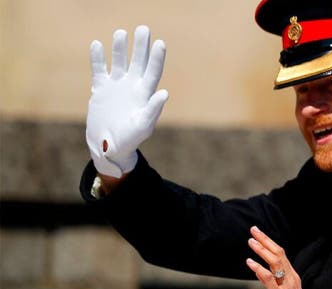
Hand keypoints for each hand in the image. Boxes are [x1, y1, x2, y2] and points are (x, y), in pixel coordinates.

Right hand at [86, 25, 167, 177]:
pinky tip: (97, 45)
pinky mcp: (100, 90)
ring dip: (120, 48)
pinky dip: (98, 58)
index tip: (160, 43)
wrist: (109, 147)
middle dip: (140, 46)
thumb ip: (153, 110)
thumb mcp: (142, 126)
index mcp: (144, 95)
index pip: (152, 72)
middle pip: (138, 62)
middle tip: (143, 29)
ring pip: (119, 62)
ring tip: (121, 32)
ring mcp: (116, 87)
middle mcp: (132, 87)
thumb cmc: (129, 140)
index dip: (156, 58)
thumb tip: (164, 93)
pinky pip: (99, 70)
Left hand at [246, 226, 307, 288]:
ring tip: (251, 242)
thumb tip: (260, 271)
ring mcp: (285, 286)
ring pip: (275, 262)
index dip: (270, 242)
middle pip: (279, 254)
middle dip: (265, 240)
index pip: (282, 254)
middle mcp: (291, 278)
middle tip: (253, 230)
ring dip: (261, 250)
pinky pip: (268, 278)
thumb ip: (272, 281)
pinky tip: (249, 262)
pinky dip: (258, 268)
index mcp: (293, 276)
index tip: (259, 234)